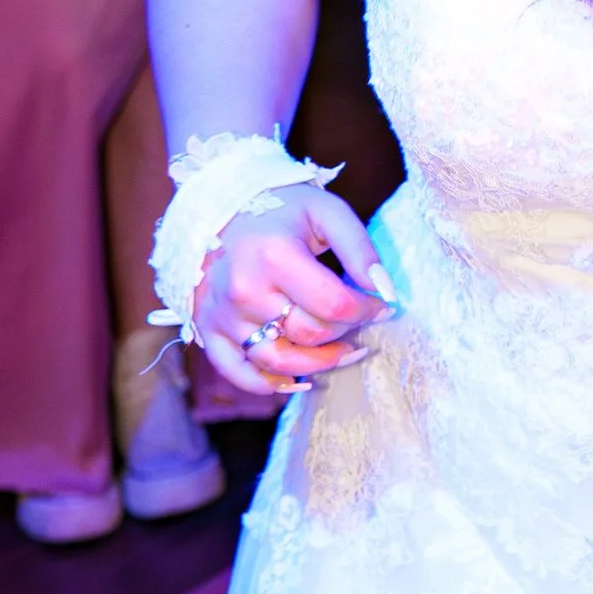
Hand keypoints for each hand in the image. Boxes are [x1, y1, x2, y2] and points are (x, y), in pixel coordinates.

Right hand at [190, 184, 389, 394]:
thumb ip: (360, 248)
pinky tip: (301, 379)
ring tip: (346, 351)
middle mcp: (243, 290)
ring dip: (321, 363)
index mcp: (274, 256)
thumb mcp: (327, 211)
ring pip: (280, 360)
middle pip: (310, 333)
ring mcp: (222, 314)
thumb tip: (385, 291)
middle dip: (346, 331)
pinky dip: (271, 384)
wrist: (220, 209)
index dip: (367, 310)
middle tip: (359, 319)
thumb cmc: (281, 209)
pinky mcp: (207, 330)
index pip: (333, 304)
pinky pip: (239, 373)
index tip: (382, 305)